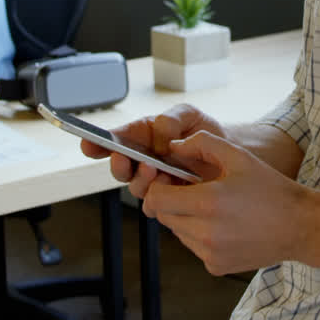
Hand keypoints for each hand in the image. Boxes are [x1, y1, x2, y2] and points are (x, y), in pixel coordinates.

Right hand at [79, 103, 224, 198]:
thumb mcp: (191, 115)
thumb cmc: (206, 133)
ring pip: (135, 186)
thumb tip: (160, 130)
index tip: (89, 143)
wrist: (230, 156)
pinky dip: (158, 198)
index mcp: (143, 136)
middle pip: (119, 167)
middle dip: (118, 164)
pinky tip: (169, 188)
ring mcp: (155, 180)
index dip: (98, 142)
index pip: (115, 139)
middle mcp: (144, 159)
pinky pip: (155, 204)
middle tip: (124, 158)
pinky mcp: (168, 199)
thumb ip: (173, 117)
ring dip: (140, 180)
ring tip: (154, 170)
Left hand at [141, 130, 308, 275]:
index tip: (171, 178)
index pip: (156, 198)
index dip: (158, 185)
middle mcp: (206, 233)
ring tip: (213, 207)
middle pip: (163, 215)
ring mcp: (210, 253)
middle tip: (192, 189)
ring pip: (176, 231)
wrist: (299, 226)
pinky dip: (199, 234)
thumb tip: (173, 146)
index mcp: (209, 203)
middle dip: (170, 200)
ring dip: (185, 217)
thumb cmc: (271, 189)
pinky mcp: (215, 266)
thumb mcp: (239, 156)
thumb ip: (202, 144)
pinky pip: (192, 246)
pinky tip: (223, 224)